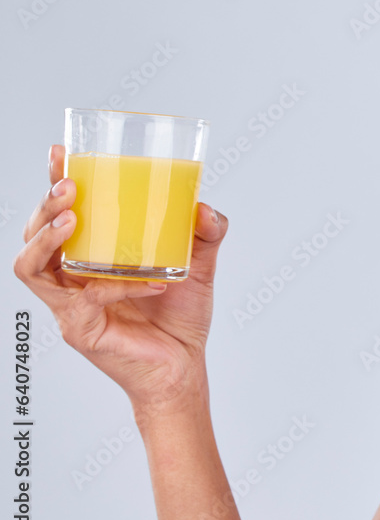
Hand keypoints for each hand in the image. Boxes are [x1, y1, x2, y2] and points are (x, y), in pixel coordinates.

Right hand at [14, 144, 227, 414]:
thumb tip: (203, 206)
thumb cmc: (182, 317)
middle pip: (33, 235)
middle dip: (44, 205)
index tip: (59, 152)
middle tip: (69, 185)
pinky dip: (118, 284)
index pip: (59, 214)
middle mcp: (72, 279)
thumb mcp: (200, 263)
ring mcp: (70, 306)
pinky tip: (153, 282)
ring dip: (47, 237)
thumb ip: (207, 232)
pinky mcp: (81, 330)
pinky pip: (85, 300)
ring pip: (31, 267)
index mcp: (91, 256)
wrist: (185, 367)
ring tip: (72, 216)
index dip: (53, 182)